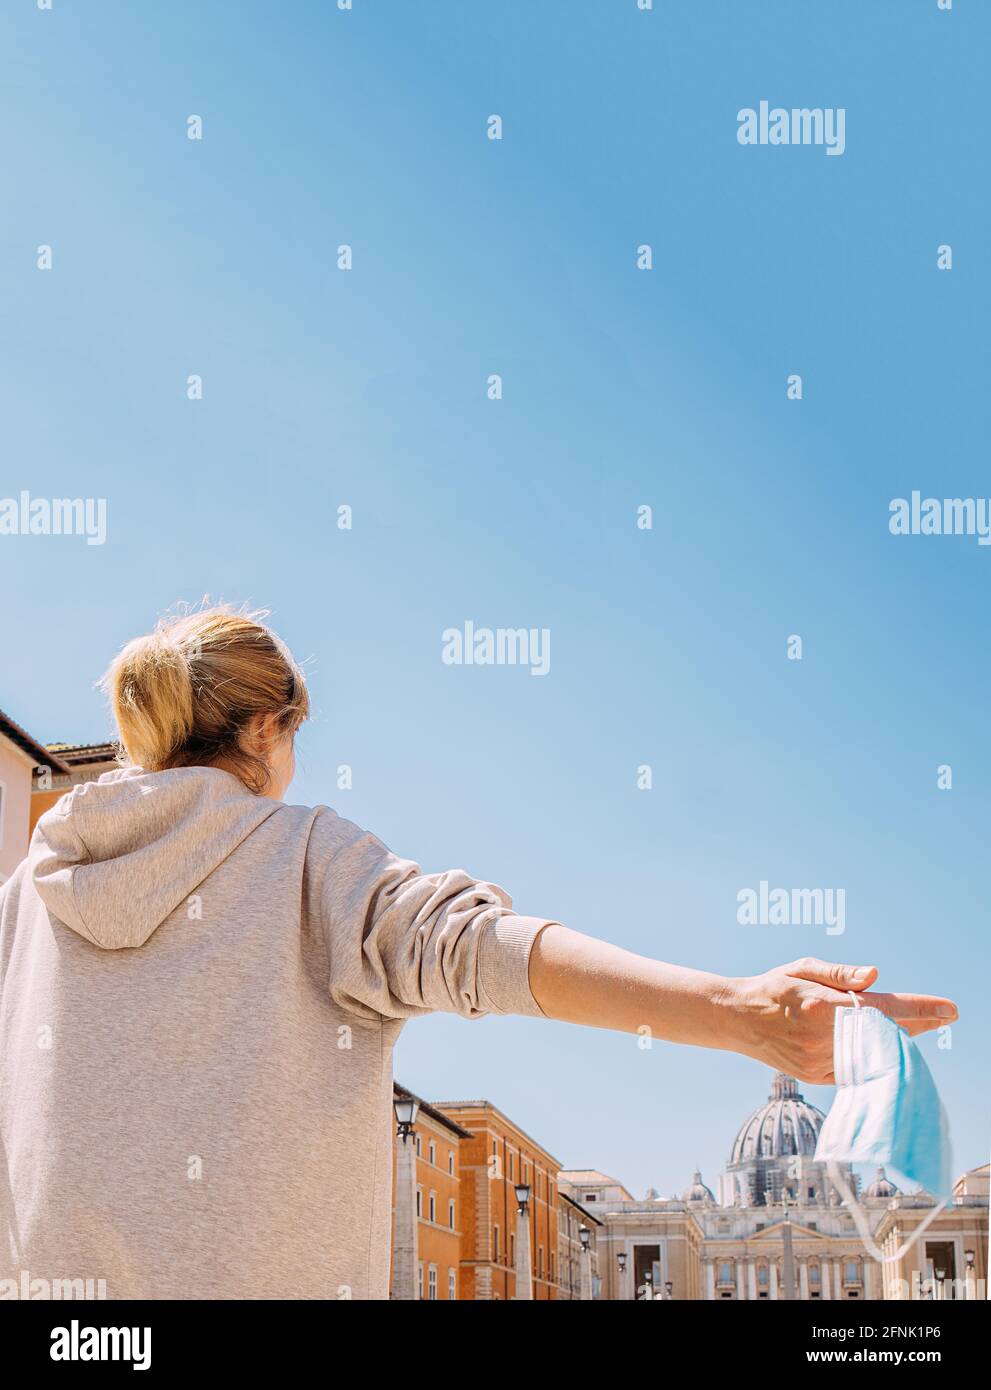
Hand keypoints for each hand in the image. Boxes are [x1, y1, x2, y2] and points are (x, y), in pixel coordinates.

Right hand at [719, 957, 958, 1084]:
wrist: (737, 1019)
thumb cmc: (773, 986)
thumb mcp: (803, 968)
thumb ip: (840, 974)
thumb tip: (875, 975)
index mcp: (822, 1006)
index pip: (883, 1008)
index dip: (920, 1009)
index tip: (950, 1009)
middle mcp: (824, 1038)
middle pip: (885, 1035)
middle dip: (919, 1025)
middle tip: (943, 1016)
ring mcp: (820, 1062)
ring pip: (873, 1055)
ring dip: (896, 1041)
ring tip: (915, 1026)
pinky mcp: (816, 1077)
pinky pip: (855, 1067)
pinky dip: (872, 1055)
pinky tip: (881, 1043)